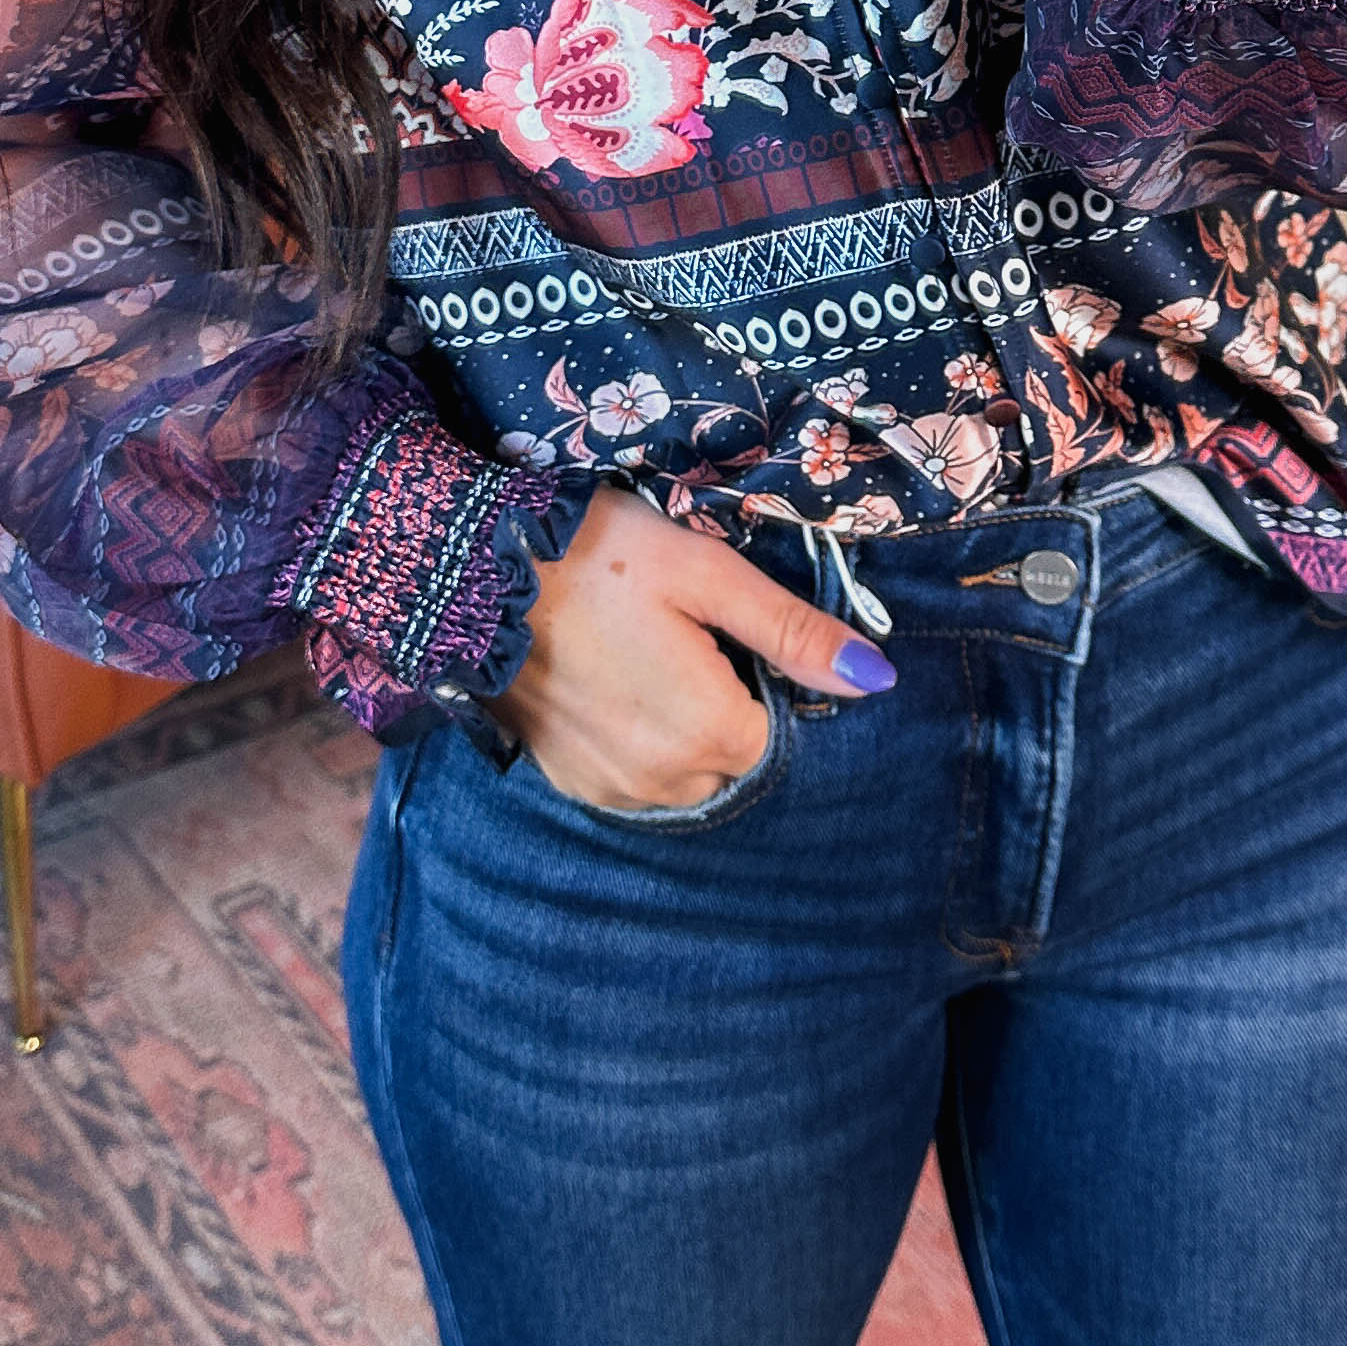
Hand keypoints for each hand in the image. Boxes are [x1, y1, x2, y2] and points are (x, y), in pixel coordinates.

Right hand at [498, 485, 891, 809]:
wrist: (470, 570)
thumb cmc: (599, 557)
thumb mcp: (708, 575)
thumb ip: (793, 633)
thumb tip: (877, 678)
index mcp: (709, 731)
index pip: (777, 732)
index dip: (762, 680)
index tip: (723, 633)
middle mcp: (662, 780)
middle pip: (732, 757)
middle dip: (724, 707)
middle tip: (679, 636)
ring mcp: (608, 788)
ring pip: (683, 773)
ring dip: (680, 730)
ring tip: (640, 655)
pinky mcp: (566, 781)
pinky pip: (631, 777)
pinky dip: (635, 740)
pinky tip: (609, 682)